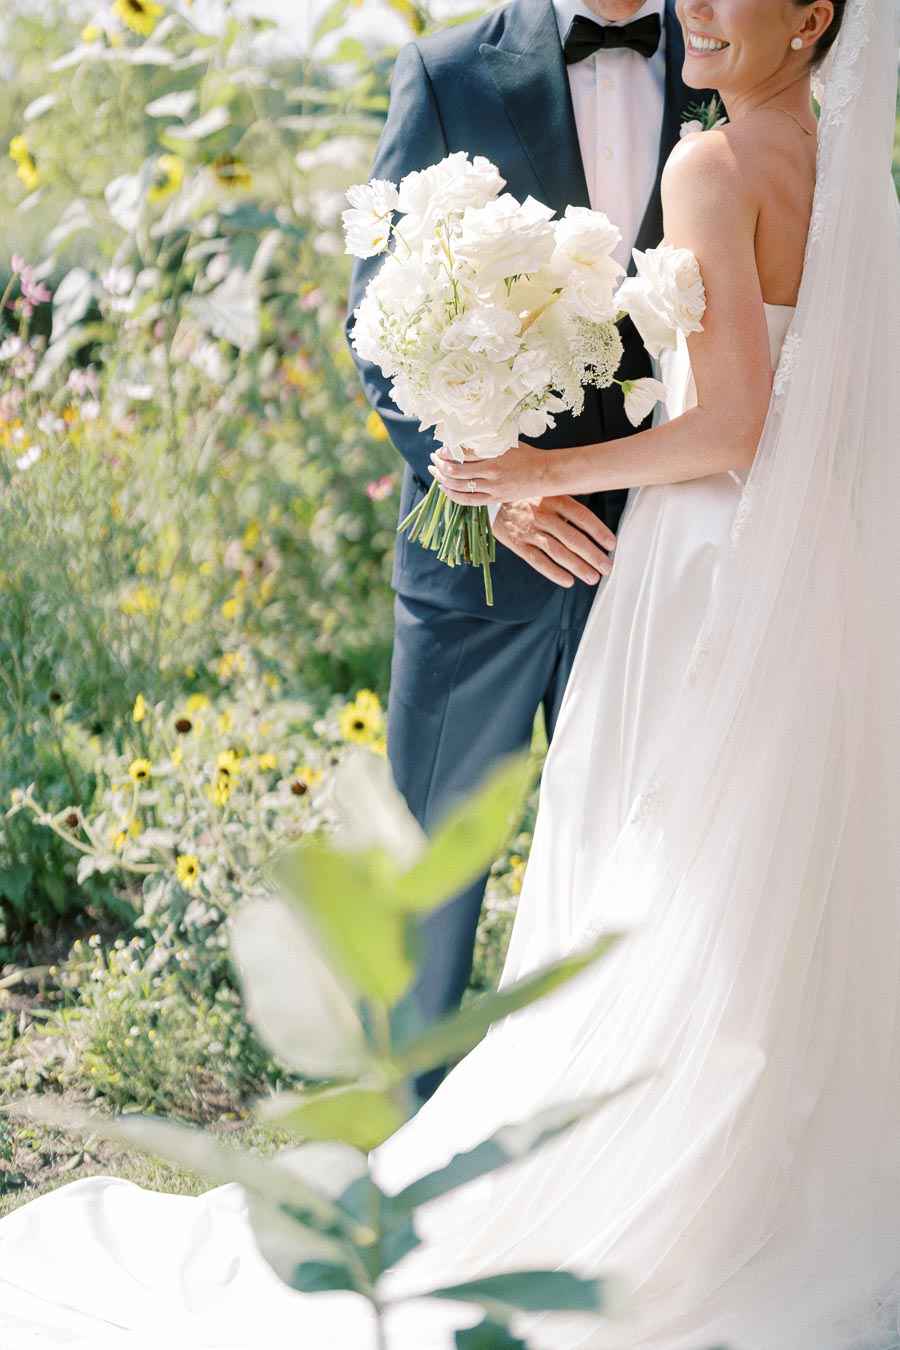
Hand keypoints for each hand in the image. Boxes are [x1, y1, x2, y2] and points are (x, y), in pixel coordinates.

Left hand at [428, 441, 547, 504]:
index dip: (447, 452)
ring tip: (435, 472)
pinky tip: (445, 488)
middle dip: (440, 465)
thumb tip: (460, 442)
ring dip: (443, 480)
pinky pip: (468, 500)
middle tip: (433, 458)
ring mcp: (493, 489)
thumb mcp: (506, 443)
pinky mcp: (494, 499)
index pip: (462, 454)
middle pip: (456, 472)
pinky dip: (453, 495)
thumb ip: (485, 444)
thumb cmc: (525, 454)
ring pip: (459, 487)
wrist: (544, 473)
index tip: (441, 449)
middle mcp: (492, 474)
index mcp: (494, 456)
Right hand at [492, 496, 615, 587]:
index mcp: (554, 498)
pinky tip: (568, 582)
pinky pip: (537, 560)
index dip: (599, 531)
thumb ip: (568, 505)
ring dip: (578, 566)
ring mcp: (529, 530)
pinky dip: (553, 572)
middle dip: (593, 555)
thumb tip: (595, 525)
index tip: (612, 545)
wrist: (492, 496)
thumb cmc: (528, 496)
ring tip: (592, 578)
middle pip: (573, 538)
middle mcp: (542, 514)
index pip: (582, 516)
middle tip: (607, 568)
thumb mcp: (548, 491)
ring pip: (557, 551)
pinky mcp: (517, 543)